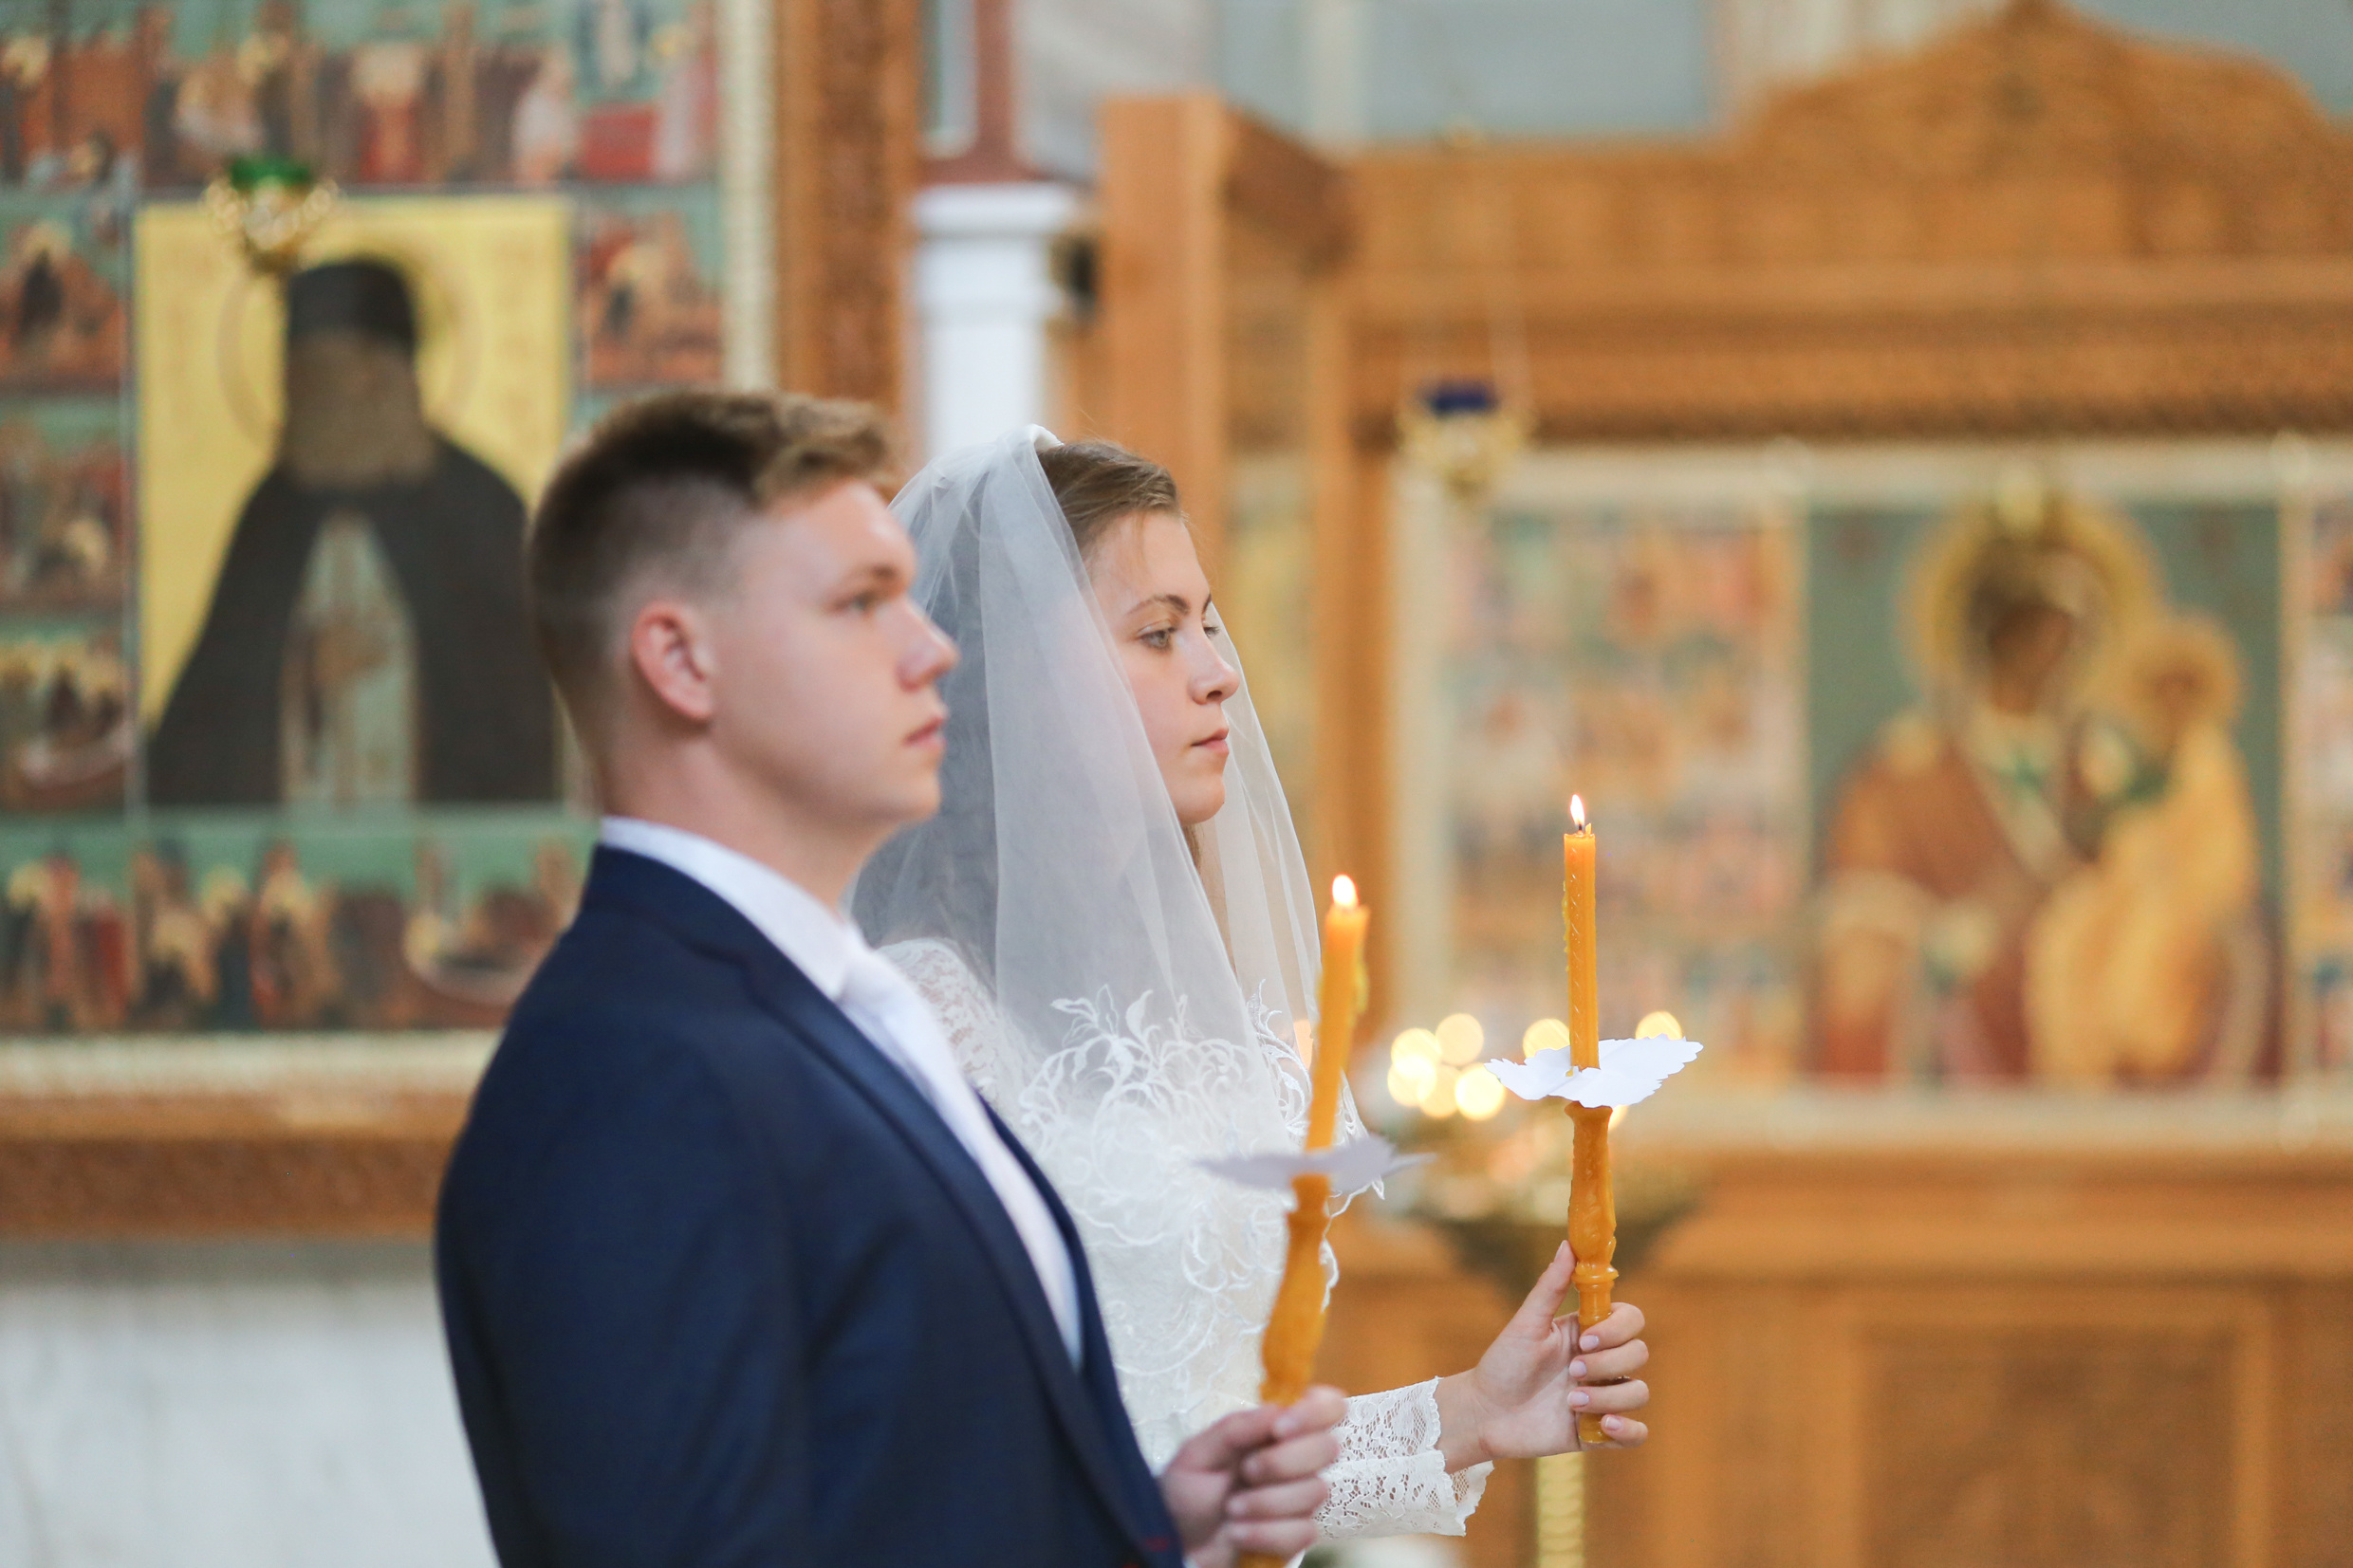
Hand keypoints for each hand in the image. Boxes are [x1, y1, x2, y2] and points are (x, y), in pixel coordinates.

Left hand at [1158, 1385, 1344, 1567]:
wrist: (1178, 1541)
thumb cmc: (1187, 1491)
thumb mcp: (1199, 1453)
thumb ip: (1236, 1429)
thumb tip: (1277, 1410)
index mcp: (1274, 1431)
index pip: (1326, 1406)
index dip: (1315, 1413)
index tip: (1280, 1429)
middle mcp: (1295, 1460)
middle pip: (1327, 1448)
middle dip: (1282, 1462)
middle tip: (1246, 1472)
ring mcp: (1299, 1498)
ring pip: (1314, 1492)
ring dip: (1266, 1502)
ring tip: (1231, 1510)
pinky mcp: (1297, 1535)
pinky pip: (1303, 1532)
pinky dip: (1265, 1534)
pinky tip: (1238, 1534)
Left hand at [1434, 1240, 1649, 1466]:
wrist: (1485, 1414)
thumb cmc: (1502, 1364)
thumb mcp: (1525, 1324)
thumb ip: (1550, 1287)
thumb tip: (1569, 1243)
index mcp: (1588, 1333)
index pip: (1631, 1320)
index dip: (1618, 1329)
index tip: (1586, 1339)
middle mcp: (1601, 1363)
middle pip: (1639, 1354)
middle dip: (1608, 1364)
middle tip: (1572, 1370)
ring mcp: (1603, 1397)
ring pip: (1639, 1392)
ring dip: (1609, 1397)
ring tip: (1570, 1403)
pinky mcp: (1600, 1431)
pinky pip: (1638, 1433)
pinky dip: (1629, 1430)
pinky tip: (1603, 1425)